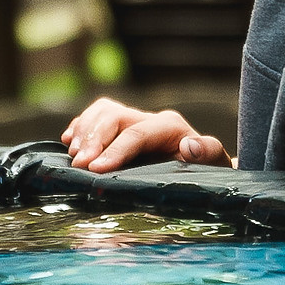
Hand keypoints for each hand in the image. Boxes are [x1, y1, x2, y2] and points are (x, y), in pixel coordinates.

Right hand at [60, 96, 231, 173]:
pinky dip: (80, 126)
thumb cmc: (207, 173)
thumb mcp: (215, 166)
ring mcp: (135, 120)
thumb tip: (189, 146)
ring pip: (102, 111)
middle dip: (94, 140)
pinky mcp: (122, 127)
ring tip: (74, 156)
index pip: (136, 133)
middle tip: (80, 165)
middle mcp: (151, 118)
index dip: (114, 150)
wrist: (204, 172)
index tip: (95, 169)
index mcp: (171, 127)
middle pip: (114, 116)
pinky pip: (96, 115)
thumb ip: (209, 153)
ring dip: (84, 131)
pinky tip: (70, 142)